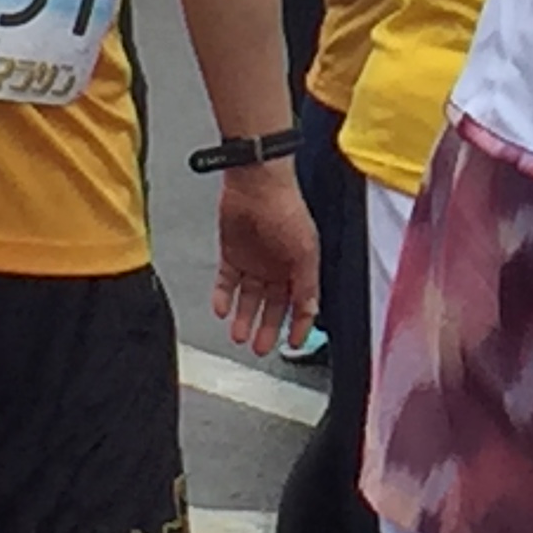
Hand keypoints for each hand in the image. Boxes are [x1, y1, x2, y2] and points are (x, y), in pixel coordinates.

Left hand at [214, 162, 319, 356]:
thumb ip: (306, 284)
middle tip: (260, 347)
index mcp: (299, 266)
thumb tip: (310, 311)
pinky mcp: (232, 254)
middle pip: (272, 305)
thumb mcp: (304, 251)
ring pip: (248, 298)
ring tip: (239, 336)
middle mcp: (277, 266)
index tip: (292, 343)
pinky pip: (226, 283)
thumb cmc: (285, 208)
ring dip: (244, 317)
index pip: (301, 303)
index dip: (299, 324)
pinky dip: (223, 298)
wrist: (255, 184)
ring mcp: (254, 261)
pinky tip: (222, 310)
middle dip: (267, 328)